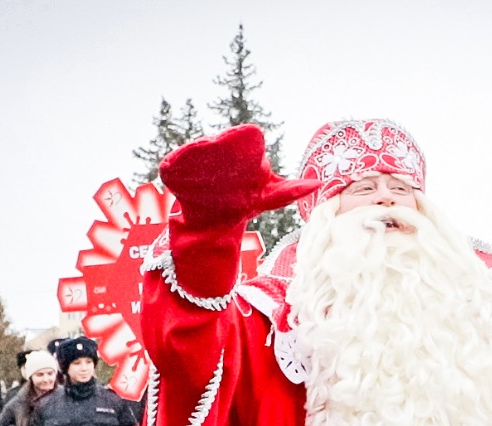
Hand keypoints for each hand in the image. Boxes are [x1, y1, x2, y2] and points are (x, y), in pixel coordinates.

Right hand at [160, 125, 317, 224]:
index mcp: (241, 148)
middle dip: (225, 152)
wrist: (213, 223)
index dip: (249, 144)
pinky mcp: (172, 166)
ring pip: (198, 149)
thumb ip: (291, 190)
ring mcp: (193, 155)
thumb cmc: (245, 203)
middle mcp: (217, 146)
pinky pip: (174, 162)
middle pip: (221, 142)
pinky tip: (183, 176)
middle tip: (230, 174)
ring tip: (206, 176)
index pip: (248, 136)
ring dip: (201, 158)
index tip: (253, 155)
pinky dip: (178, 166)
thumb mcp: (269, 197)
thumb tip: (319, 184)